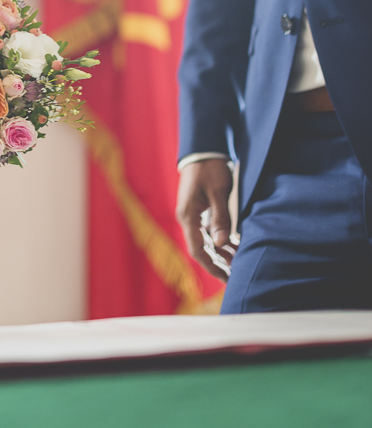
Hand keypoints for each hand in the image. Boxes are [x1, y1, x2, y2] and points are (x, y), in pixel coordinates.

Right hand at [176, 159, 236, 281]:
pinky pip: (209, 230)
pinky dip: (221, 239)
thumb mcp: (218, 192)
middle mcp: (188, 217)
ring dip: (221, 251)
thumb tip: (221, 244)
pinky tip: (235, 245)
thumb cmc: (209, 168)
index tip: (226, 277)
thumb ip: (220, 218)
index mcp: (188, 215)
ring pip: (206, 240)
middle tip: (236, 275)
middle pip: (201, 248)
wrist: (203, 149)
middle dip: (217, 262)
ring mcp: (193, 214)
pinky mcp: (200, 209)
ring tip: (239, 262)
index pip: (197, 249)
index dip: (211, 266)